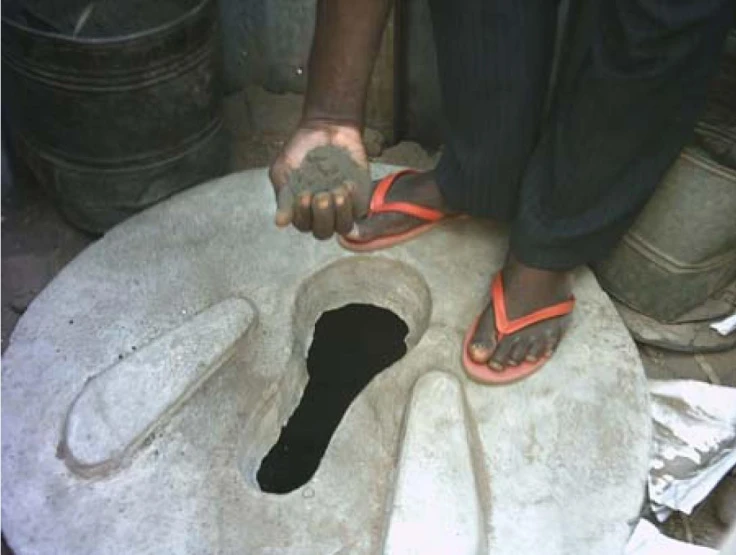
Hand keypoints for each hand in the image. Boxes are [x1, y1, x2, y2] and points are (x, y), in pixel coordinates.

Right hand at [269, 120, 369, 239]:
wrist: (326, 127)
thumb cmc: (300, 149)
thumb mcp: (284, 171)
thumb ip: (283, 196)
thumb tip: (280, 222)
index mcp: (302, 209)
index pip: (303, 226)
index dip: (303, 216)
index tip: (304, 195)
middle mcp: (322, 212)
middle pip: (323, 232)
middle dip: (322, 217)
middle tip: (321, 196)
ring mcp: (342, 206)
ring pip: (343, 227)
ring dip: (339, 213)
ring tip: (337, 191)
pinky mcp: (359, 196)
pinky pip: (359, 212)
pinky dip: (353, 202)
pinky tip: (347, 184)